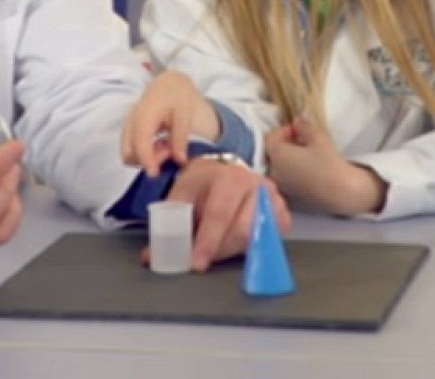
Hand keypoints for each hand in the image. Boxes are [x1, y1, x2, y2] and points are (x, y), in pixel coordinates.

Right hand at [121, 70, 222, 176]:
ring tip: (167, 147)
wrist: (169, 84)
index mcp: (145, 114)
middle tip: (170, 152)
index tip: (156, 174)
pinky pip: (131, 149)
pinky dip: (145, 154)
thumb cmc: (177, 96)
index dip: (146, 160)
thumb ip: (181, 137)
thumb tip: (180, 161)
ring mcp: (128, 126)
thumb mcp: (185, 113)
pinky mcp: (129, 131)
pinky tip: (161, 145)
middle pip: (129, 152)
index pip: (140, 141)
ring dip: (146, 158)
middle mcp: (131, 121)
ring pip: (128, 153)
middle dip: (147, 160)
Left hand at [146, 158, 290, 270]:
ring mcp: (273, 199)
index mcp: (229, 177)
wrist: (225, 172)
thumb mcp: (182, 193)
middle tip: (202, 260)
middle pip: (242, 231)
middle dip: (219, 251)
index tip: (196, 263)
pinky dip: (252, 248)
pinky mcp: (282, 213)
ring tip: (217, 248)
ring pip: (256, 239)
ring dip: (233, 251)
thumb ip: (168, 223)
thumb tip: (152, 256)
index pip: (219, 215)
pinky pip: (269, 241)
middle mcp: (256, 185)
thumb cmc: (203, 184)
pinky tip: (236, 243)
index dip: (207, 242)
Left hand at [263, 117, 386, 216]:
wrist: (341, 193)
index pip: (271, 138)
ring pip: (278, 167)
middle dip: (284, 144)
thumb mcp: (318, 139)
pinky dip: (291, 172)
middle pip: (272, 153)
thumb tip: (296, 121)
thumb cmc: (329, 163)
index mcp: (277, 155)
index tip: (299, 130)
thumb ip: (304, 127)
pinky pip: (285, 179)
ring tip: (305, 155)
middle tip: (302, 141)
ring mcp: (281, 186)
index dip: (283, 130)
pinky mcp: (290, 196)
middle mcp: (274, 172)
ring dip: (287, 159)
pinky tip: (307, 170)